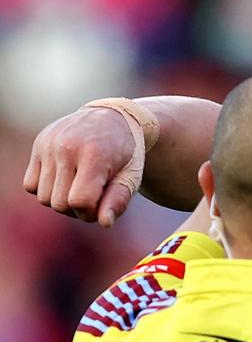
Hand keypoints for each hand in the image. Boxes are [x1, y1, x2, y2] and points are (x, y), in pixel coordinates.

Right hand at [24, 108, 142, 226]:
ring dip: (61, 200)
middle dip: (77, 209)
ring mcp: (49, 145)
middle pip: (59, 204)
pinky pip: (30, 185)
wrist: (113, 118)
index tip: (103, 204)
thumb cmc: (126, 153)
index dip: (91, 212)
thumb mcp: (131, 176)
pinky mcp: (38, 145)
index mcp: (94, 156)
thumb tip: (104, 223)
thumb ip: (119, 200)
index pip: (79, 201)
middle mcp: (66, 148)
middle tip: (93, 197)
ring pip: (43, 197)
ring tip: (79, 188)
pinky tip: (64, 180)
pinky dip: (45, 189)